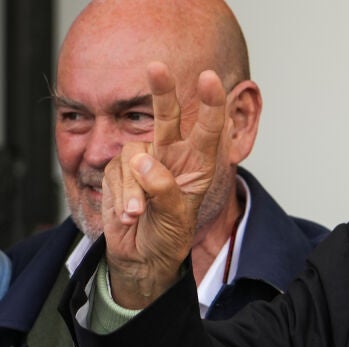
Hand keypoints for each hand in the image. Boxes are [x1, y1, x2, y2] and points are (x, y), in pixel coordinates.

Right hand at [102, 61, 228, 307]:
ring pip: (133, 154)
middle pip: (167, 119)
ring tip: (139, 213)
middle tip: (157, 67)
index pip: (208, 132)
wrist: (142, 256)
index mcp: (199, 167)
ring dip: (133, 187)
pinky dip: (122, 196)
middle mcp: (174, 158)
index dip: (210, 105)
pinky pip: (116, 173)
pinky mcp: (121, 171)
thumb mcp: (176, 219)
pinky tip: (129, 215)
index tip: (210, 80)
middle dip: (162, 93)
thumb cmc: (169, 238)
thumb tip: (142, 160)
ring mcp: (146, 162)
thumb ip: (163, 189)